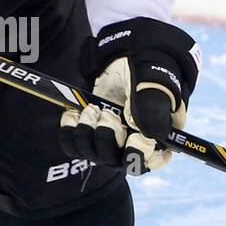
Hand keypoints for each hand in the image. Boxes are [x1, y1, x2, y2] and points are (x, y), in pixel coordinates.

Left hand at [60, 17, 200, 171]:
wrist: (126, 61)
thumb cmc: (148, 75)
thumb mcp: (155, 86)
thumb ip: (155, 108)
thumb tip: (152, 135)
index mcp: (156, 140)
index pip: (145, 163)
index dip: (137, 154)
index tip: (133, 136)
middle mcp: (131, 147)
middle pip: (114, 162)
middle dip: (107, 136)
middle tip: (108, 112)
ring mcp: (109, 144)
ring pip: (91, 154)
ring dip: (87, 131)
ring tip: (92, 109)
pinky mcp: (88, 136)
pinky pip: (72, 145)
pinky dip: (69, 129)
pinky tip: (75, 113)